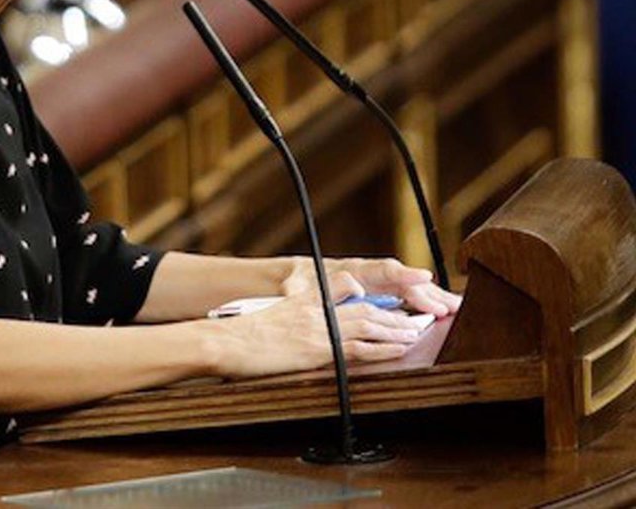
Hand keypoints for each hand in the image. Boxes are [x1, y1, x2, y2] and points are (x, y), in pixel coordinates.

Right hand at [206, 270, 429, 377]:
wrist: (224, 341)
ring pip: (369, 324)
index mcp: (304, 302)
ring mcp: (318, 329)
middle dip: (394, 314)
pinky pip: (359, 347)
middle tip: (416, 319)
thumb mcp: (270, 317)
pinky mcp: (318, 348)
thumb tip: (302, 329)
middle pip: (365, 308)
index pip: (346, 292)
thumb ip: (293, 316)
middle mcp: (315, 311)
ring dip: (397, 328)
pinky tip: (400, 348)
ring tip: (416, 332)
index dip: (371, 298)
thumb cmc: (240, 336)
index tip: (388, 303)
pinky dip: (384, 347)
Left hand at [282, 256, 461, 317]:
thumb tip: (293, 290)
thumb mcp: (296, 286)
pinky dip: (425, 303)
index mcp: (352, 270)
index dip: (402, 274)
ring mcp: (377, 284)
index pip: (381, 270)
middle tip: (448, 306)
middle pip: (403, 280)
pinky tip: (444, 310)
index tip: (422, 278)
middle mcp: (369, 275)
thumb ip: (298, 290)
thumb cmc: (300, 281)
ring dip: (432, 297)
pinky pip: (407, 297)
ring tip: (456, 307)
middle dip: (426, 292)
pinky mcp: (381, 294)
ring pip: (409, 288)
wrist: (298, 278)